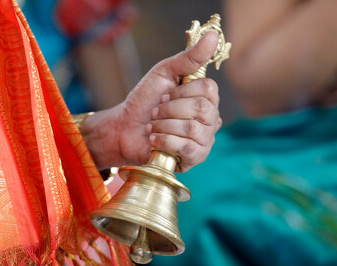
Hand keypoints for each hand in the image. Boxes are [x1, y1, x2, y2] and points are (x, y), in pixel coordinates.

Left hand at [82, 32, 221, 171]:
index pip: (209, 89)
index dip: (183, 91)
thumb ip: (188, 58)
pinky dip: (164, 141)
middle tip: (155, 112)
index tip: (164, 95)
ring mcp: (204, 141)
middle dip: (170, 109)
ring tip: (152, 126)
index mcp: (206, 98)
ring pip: (194, 129)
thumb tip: (212, 36)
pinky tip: (154, 140)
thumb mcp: (164, 73)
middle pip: (202, 109)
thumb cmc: (144, 101)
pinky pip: (187, 148)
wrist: (124, 129)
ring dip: (164, 125)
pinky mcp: (194, 158)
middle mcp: (210, 120)